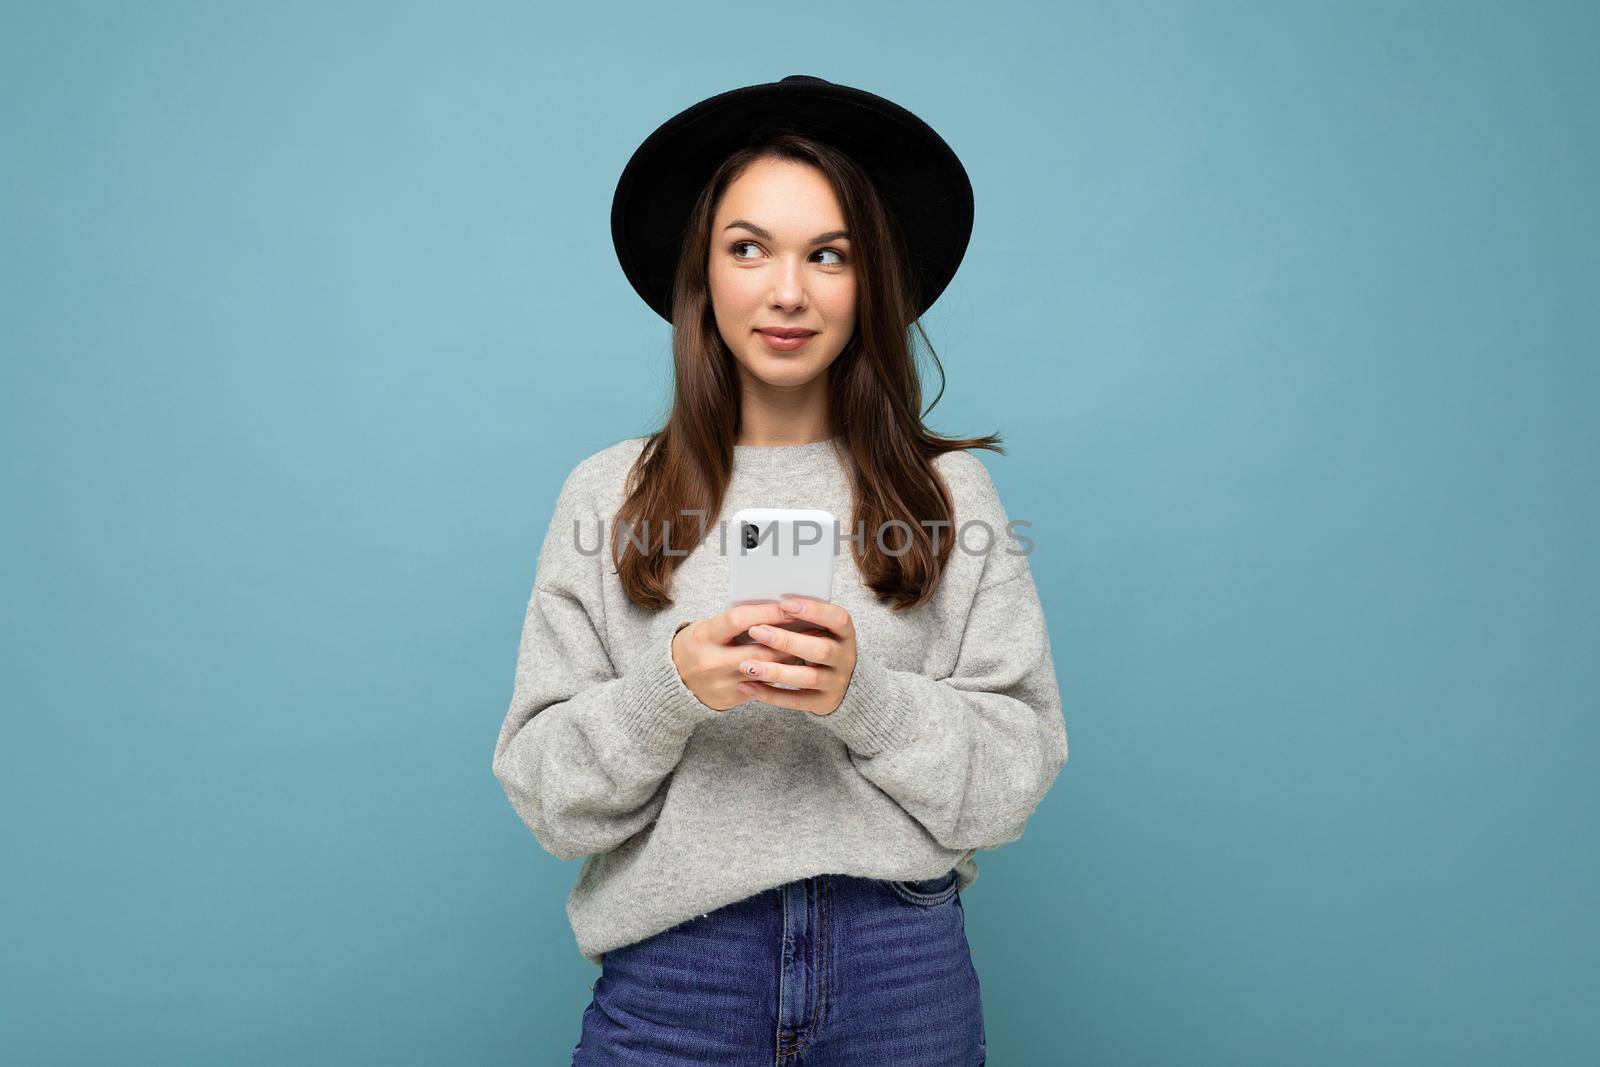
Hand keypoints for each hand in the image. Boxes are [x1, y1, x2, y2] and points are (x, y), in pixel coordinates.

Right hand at [671, 602, 812, 711]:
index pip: (738, 621)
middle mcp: (711, 662)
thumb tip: (776, 609)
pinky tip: (796, 666)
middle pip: (760, 651)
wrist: (674, 680)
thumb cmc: (697, 645)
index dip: (766, 614)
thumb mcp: (707, 627)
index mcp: (704, 636)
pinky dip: (780, 674)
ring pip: (766, 672)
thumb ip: (735, 622)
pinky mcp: (730, 699)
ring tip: (811, 648)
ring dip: (791, 659)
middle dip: (790, 640)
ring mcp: (722, 684)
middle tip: (815, 629)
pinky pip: (763, 687)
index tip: (790, 607)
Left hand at [736, 595, 856, 715]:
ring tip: (747, 666)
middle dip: (786, 641)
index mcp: (845, 633)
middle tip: (756, 631)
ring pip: (808, 678)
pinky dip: (771, 694)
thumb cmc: (817, 643)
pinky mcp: (824, 702)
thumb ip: (802, 619)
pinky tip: (748, 686)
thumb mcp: (819, 628)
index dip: (813, 611)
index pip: (838, 619)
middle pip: (821, 650)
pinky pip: (797, 701)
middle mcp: (846, 658)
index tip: (784, 604)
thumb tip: (768, 604)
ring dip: (775, 671)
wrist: (835, 680)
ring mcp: (837, 682)